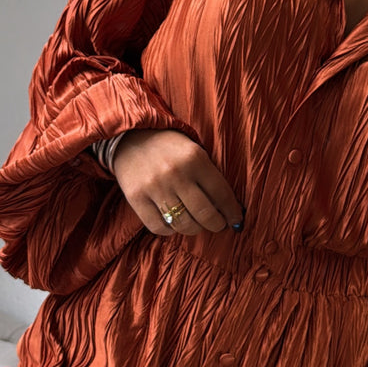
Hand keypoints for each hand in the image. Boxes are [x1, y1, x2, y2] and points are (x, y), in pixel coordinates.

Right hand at [111, 129, 243, 236]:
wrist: (131, 136)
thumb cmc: (170, 147)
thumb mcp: (195, 151)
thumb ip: (210, 176)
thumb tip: (229, 210)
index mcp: (195, 158)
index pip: (222, 193)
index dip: (232, 212)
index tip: (236, 220)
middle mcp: (176, 173)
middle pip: (205, 213)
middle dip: (216, 224)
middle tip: (218, 224)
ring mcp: (155, 186)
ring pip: (184, 224)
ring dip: (195, 228)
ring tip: (196, 223)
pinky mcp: (136, 197)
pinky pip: (159, 227)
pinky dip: (171, 230)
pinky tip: (174, 223)